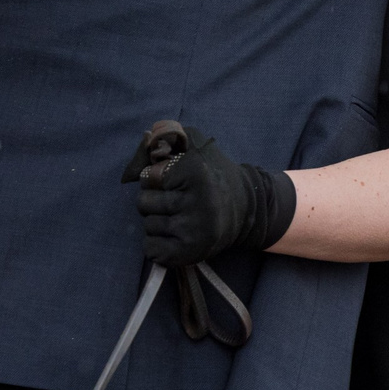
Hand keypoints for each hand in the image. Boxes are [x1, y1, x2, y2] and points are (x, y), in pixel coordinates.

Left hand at [133, 135, 294, 265]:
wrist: (246, 209)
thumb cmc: (212, 175)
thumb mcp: (195, 146)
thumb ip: (166, 138)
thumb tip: (144, 142)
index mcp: (196, 172)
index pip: (148, 177)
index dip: (158, 178)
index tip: (178, 180)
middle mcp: (198, 201)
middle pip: (143, 202)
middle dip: (155, 200)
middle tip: (179, 200)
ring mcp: (194, 229)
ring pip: (147, 226)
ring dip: (158, 222)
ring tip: (181, 217)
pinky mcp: (190, 251)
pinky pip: (151, 249)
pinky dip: (157, 244)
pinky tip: (176, 236)